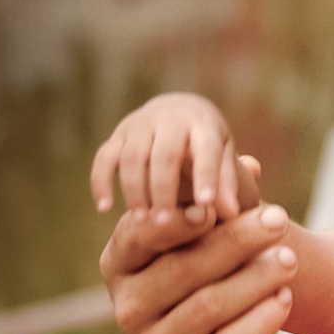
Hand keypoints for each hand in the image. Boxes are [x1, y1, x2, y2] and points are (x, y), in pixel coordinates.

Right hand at [90, 92, 243, 220]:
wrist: (179, 110)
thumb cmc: (209, 145)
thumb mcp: (224, 158)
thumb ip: (228, 185)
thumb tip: (233, 215)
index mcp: (202, 124)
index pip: (205, 149)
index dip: (205, 176)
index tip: (205, 205)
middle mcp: (168, 119)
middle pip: (163, 154)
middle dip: (162, 190)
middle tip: (163, 223)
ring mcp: (139, 124)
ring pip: (131, 156)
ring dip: (134, 189)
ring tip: (140, 220)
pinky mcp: (118, 134)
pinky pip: (104, 157)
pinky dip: (101, 181)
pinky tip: (104, 207)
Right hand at [99, 193, 295, 333]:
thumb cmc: (201, 298)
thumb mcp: (202, 255)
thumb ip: (220, 214)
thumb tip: (253, 164)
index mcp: (120, 267)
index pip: (140, 235)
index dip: (177, 219)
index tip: (217, 204)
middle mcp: (128, 307)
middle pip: (185, 268)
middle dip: (236, 241)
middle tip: (278, 218)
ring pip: (208, 307)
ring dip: (254, 279)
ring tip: (290, 259)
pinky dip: (259, 321)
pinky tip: (285, 299)